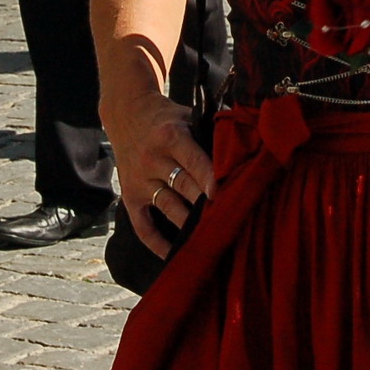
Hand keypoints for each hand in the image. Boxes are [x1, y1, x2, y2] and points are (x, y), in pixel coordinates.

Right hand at [103, 90, 214, 258]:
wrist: (126, 113)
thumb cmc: (168, 117)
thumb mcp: (188, 115)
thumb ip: (209, 133)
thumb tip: (244, 151)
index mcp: (171, 137)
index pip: (195, 161)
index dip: (211, 179)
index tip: (226, 195)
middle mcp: (153, 160)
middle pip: (184, 186)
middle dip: (206, 203)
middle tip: (229, 219)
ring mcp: (140, 181)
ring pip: (168, 207)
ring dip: (189, 223)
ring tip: (211, 237)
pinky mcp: (129, 196)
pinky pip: (142, 225)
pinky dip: (157, 242)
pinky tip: (173, 255)